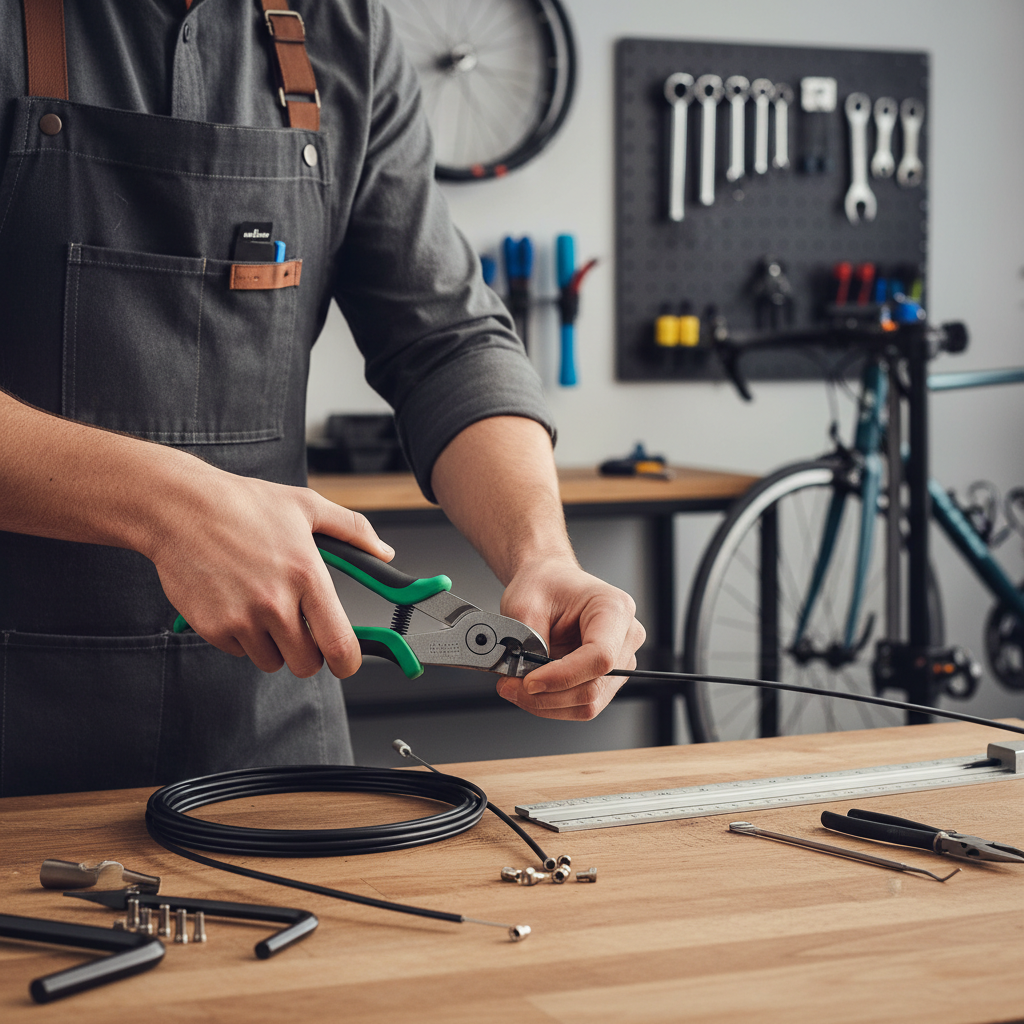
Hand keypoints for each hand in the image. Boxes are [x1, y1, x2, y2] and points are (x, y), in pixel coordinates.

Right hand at [147, 464, 393, 679]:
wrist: (180, 508)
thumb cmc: (243, 504)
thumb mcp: (306, 506)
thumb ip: (353, 530)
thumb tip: (383, 551)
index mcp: (306, 575)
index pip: (339, 644)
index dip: (348, 661)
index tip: (346, 661)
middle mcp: (276, 603)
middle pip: (306, 664)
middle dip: (308, 652)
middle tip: (301, 629)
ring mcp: (242, 619)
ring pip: (271, 661)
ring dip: (273, 644)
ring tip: (263, 606)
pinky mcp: (213, 627)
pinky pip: (239, 651)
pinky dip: (241, 637)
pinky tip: (236, 602)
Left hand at [495, 557, 645, 719]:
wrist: (551, 582)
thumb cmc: (545, 584)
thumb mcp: (526, 604)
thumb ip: (526, 641)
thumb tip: (522, 676)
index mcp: (614, 608)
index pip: (599, 656)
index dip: (562, 677)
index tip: (529, 681)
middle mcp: (626, 636)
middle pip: (594, 687)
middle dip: (547, 696)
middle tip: (510, 686)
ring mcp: (620, 660)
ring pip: (589, 704)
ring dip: (548, 704)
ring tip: (516, 688)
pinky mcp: (608, 679)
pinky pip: (583, 704)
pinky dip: (553, 704)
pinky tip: (533, 690)